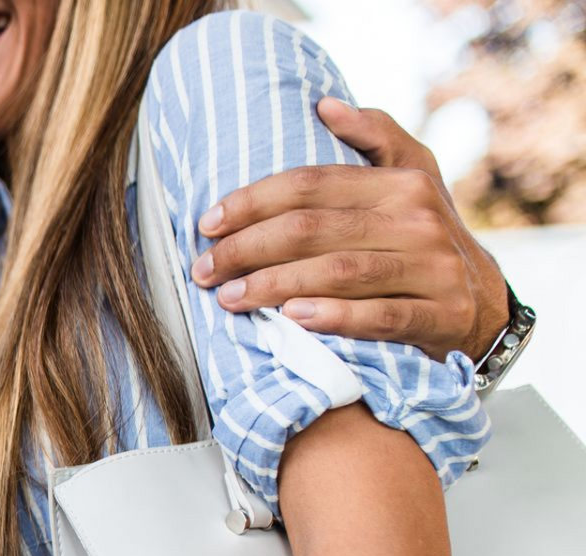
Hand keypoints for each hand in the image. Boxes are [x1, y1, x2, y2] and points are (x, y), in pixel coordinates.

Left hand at [192, 97, 509, 361]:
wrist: (483, 304)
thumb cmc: (423, 238)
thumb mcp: (412, 178)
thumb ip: (375, 137)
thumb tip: (325, 104)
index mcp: (403, 184)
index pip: (312, 185)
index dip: (252, 202)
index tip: (207, 223)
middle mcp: (419, 220)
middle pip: (315, 229)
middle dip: (248, 248)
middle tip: (204, 269)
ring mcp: (434, 268)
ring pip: (340, 272)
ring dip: (275, 285)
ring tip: (230, 297)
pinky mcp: (442, 314)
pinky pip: (381, 316)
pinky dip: (335, 317)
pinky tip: (293, 318)